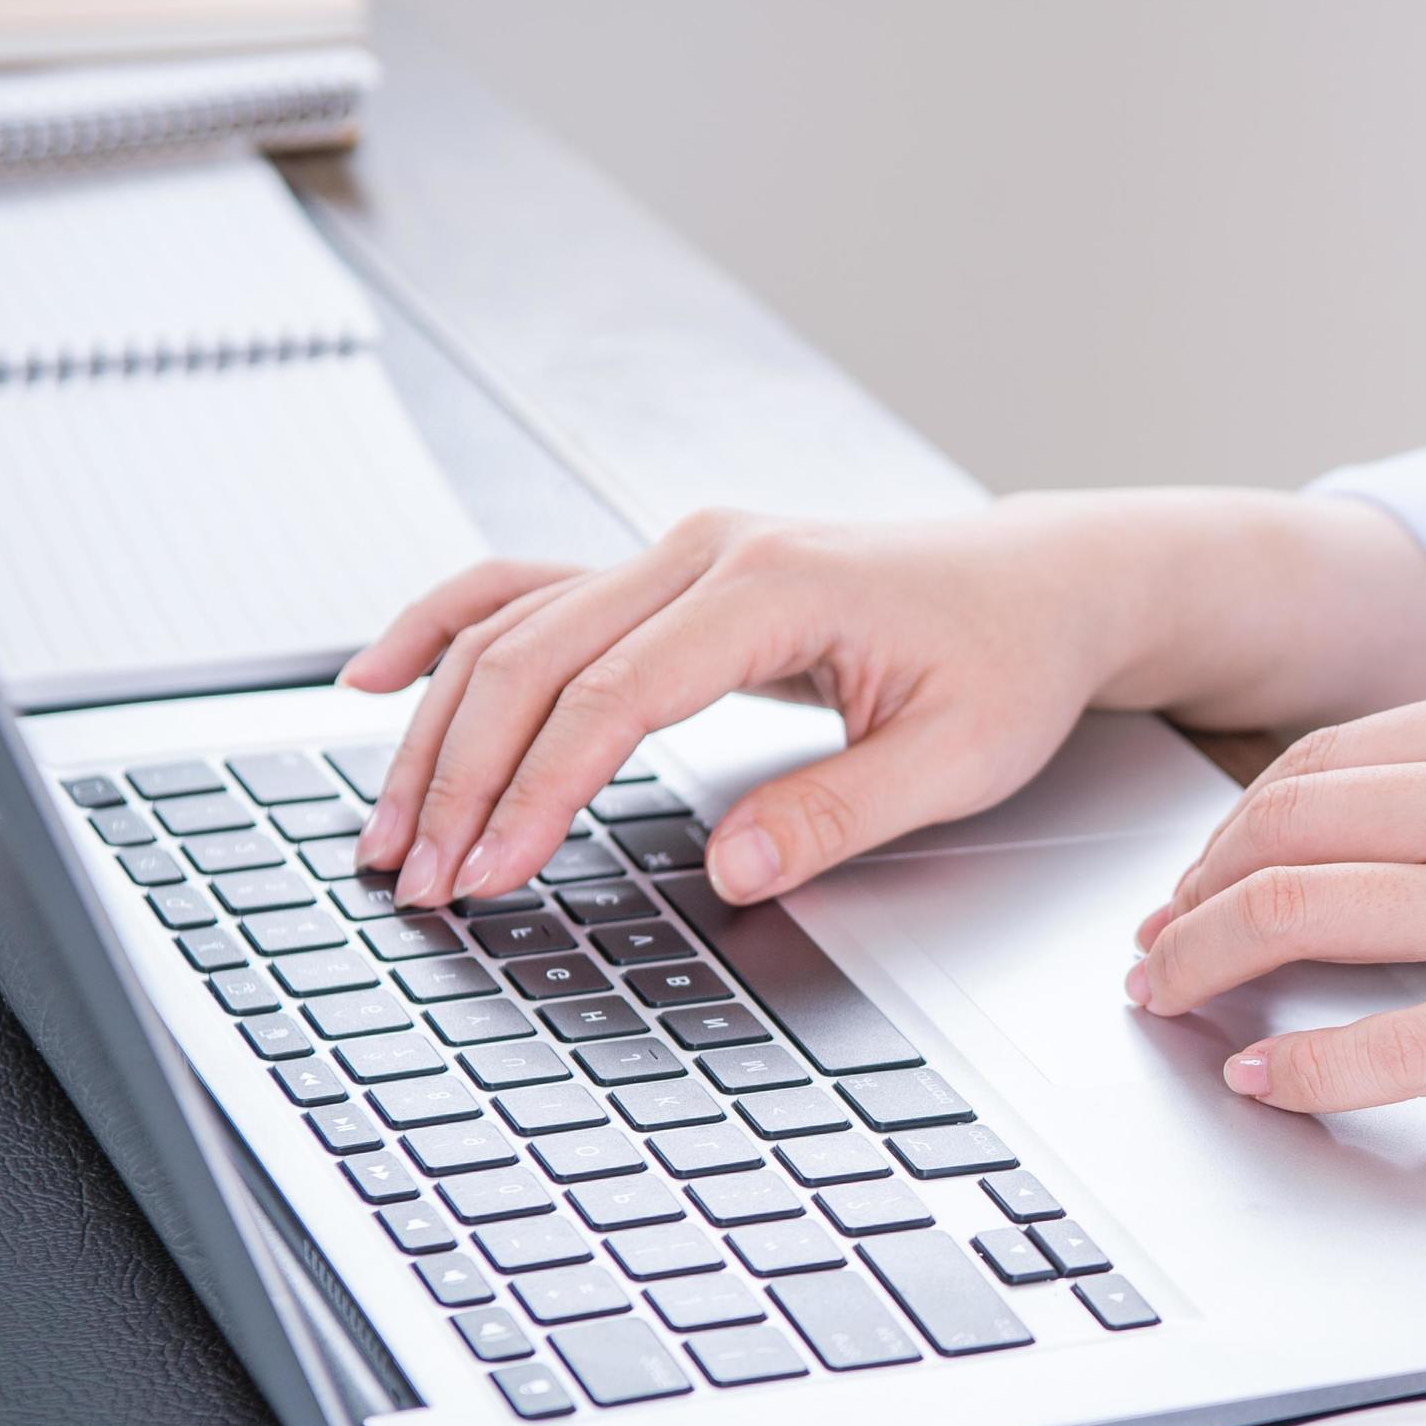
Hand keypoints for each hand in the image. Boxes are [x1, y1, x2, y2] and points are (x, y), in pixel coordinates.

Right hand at [340, 490, 1425, 911]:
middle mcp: (706, 549)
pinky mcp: (671, 573)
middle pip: (533, 656)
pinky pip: (532, 591)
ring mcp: (680, 551)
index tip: (489, 871)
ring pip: (514, 624)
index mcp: (772, 585)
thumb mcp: (960, 758)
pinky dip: (448, 631)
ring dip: (438, 722)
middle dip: (460, 772)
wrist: (1047, 583)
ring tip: (386, 822)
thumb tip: (733, 870)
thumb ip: (840, 812)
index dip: (538, 789)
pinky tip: (378, 680)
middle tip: (416, 876)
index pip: (614, 695)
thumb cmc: (1013, 661)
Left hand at [1126, 681, 1425, 1177]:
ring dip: (1204, 966)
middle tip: (1151, 957)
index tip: (1185, 888)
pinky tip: (1259, 1080)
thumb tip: (1299, 844)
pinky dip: (1298, 1068)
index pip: (1321, 762)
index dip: (1227, 832)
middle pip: (1288, 826)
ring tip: (1169, 1006)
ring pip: (1304, 912)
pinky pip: (1384, 1043)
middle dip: (1188, 898)